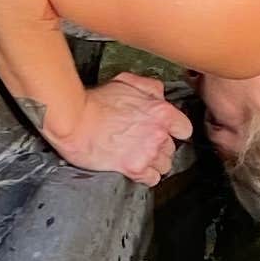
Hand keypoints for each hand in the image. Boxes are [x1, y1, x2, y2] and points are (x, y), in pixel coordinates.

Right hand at [59, 73, 193, 187]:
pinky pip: (152, 179)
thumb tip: (159, 93)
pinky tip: (135, 168)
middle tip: (144, 143)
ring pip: (164, 165)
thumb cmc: (95, 101)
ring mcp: (148, 153)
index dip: (174, 132)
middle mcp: (158, 134)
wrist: (75, 120)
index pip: (184, 129)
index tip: (166, 133)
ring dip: (154, 162)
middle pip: (172, 149)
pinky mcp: (134, 168)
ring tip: (139, 157)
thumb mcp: (126, 82)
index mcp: (161, 112)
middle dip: (159, 147)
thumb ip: (149, 87)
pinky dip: (145, 176)